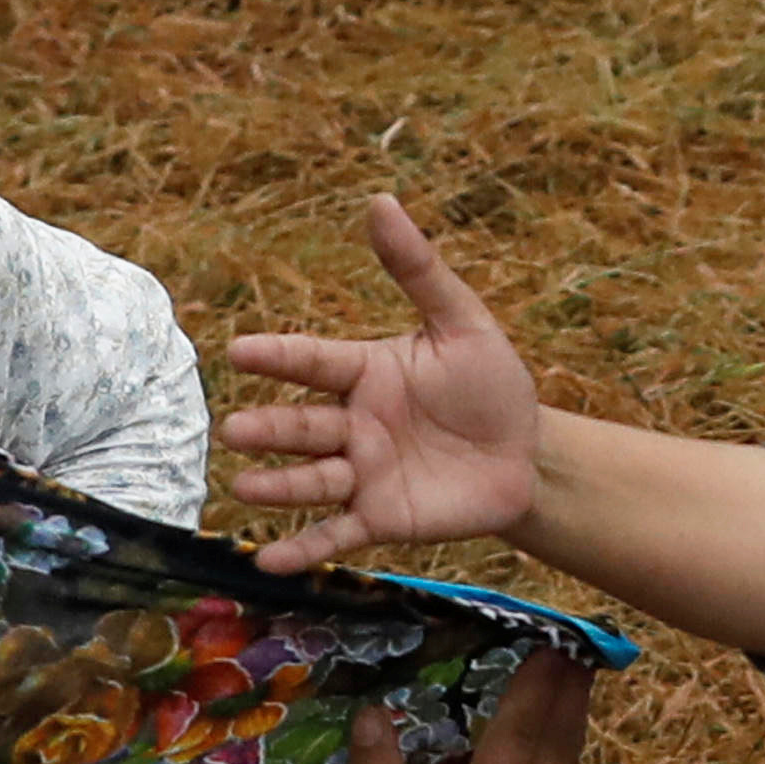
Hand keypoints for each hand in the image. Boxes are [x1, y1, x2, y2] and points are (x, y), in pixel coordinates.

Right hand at [224, 200, 550, 570]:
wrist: (529, 454)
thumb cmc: (492, 384)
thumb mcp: (463, 324)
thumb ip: (419, 270)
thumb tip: (380, 201)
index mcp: (364, 371)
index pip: (313, 361)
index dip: (279, 356)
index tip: (240, 350)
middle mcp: (351, 423)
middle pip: (303, 425)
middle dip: (269, 429)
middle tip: (235, 431)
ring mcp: (362, 473)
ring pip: (312, 480)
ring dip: (278, 487)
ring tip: (245, 487)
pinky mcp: (380, 517)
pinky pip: (335, 534)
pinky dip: (303, 549)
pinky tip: (267, 562)